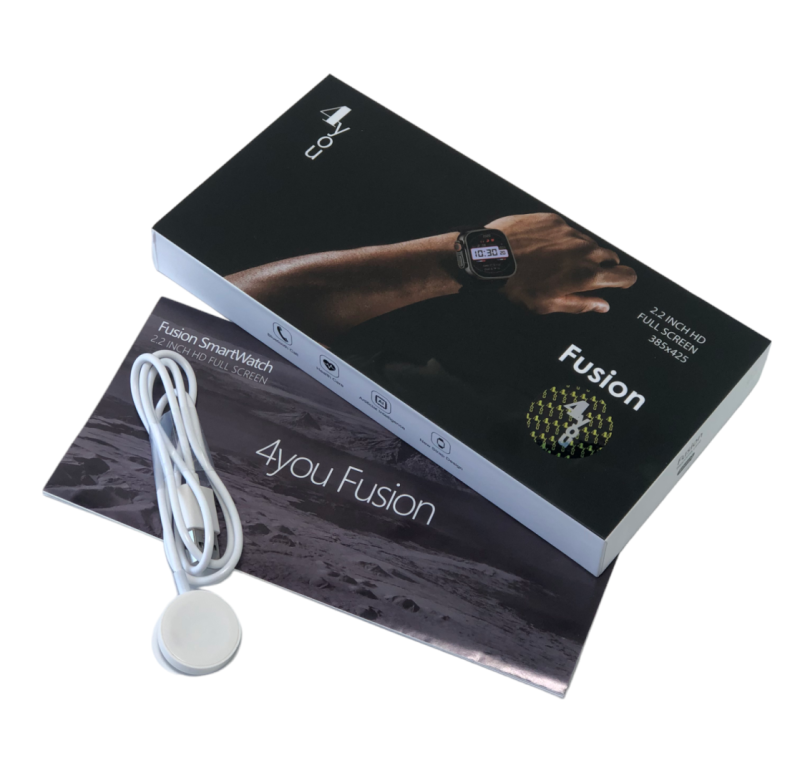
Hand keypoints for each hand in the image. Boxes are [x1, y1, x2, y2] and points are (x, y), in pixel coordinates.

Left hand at [486, 213, 636, 312]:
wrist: (491, 256)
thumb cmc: (516, 284)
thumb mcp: (547, 305)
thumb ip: (580, 304)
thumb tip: (602, 305)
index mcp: (586, 275)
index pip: (625, 275)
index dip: (624, 280)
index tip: (620, 282)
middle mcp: (584, 250)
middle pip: (610, 257)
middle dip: (602, 267)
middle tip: (580, 276)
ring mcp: (570, 232)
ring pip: (588, 243)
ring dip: (580, 252)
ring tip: (555, 263)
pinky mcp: (555, 220)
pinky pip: (567, 230)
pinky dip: (561, 239)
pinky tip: (542, 248)